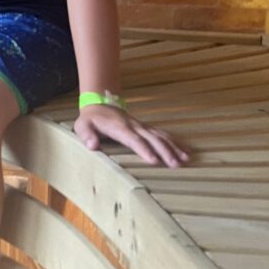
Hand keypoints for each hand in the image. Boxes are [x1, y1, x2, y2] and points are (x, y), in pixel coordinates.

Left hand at [74, 105, 188, 167]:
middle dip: (164, 151)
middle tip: (175, 164)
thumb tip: (92, 146)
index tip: (154, 160)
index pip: (133, 139)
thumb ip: (86, 135)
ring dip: (173, 147)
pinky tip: (186, 151)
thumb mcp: (82, 126)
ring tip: (185, 160)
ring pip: (160, 136)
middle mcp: (134, 126)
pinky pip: (162, 134)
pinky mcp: (146, 128)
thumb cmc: (91, 119)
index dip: (144, 149)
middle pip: (151, 139)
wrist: (99, 104)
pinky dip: (175, 142)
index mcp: (119, 127)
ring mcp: (141, 126)